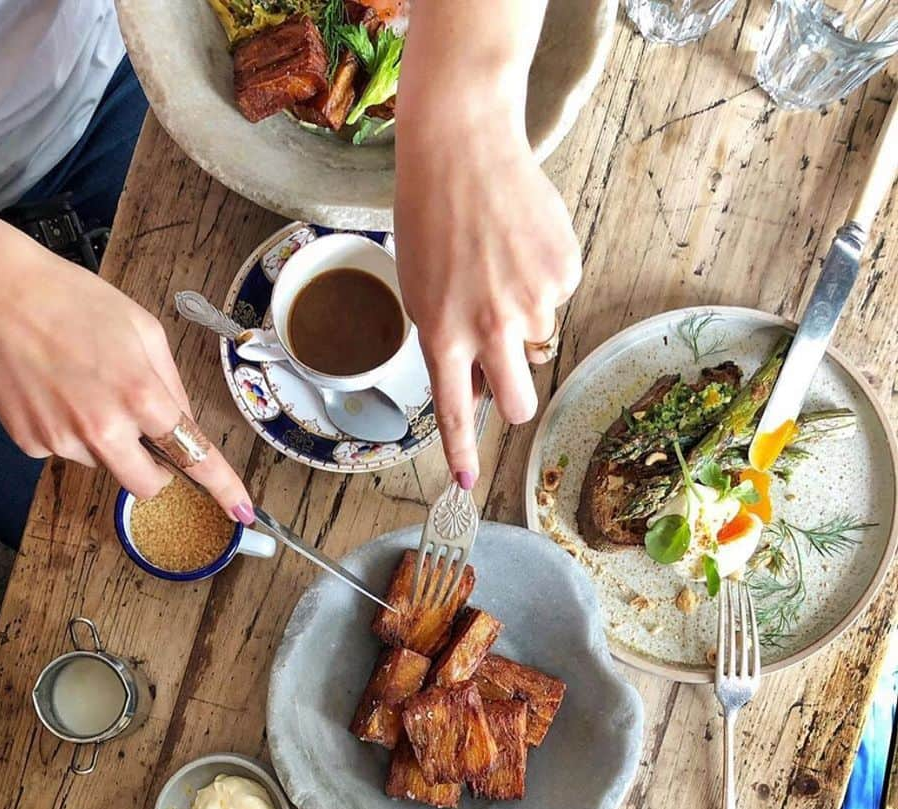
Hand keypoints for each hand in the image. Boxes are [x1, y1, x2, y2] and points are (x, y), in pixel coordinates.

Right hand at [0, 215, 255, 522]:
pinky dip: (66, 428)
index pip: (194, 456)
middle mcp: (103, 427)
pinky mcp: (29, 442)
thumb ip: (170, 381)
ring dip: (103, 439)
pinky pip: (64, 449)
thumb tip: (184, 422)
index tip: (242, 511)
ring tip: (78, 383)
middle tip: (143, 438)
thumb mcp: (141, 327)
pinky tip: (51, 388)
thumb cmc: (71, 299)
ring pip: (102, 462)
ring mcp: (62, 440)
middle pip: (146, 485)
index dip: (223, 488)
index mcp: (140, 394)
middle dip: (154, 472)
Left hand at [395, 57, 579, 486]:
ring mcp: (531, 300)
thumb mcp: (420, 291)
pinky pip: (557, 297)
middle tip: (507, 370)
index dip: (461, 451)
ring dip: (523, 316)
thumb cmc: (431, 218)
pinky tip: (519, 242)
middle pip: (518, 401)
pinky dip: (542, 278)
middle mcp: (489, 326)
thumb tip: (481, 383)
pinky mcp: (563, 272)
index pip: (454, 409)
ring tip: (497, 264)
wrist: (463, 147)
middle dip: (515, 398)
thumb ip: (447, 341)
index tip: (466, 484)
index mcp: (442, 333)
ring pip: (537, 338)